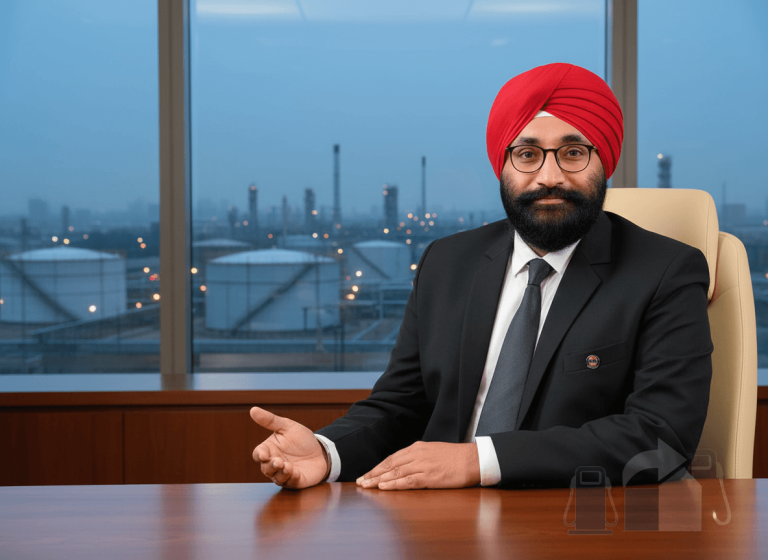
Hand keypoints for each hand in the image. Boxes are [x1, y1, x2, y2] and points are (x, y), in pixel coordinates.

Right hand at [250, 407, 328, 488]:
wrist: (320, 450)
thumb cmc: (301, 439)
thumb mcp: (287, 426)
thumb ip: (270, 420)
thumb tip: (253, 409)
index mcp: (269, 450)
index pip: (258, 454)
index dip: (259, 455)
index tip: (263, 454)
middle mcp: (274, 464)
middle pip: (266, 469)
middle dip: (271, 466)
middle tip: (279, 461)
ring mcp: (284, 474)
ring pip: (277, 478)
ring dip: (281, 473)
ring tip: (288, 466)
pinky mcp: (296, 481)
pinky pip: (291, 483)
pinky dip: (292, 479)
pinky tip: (295, 473)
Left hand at [356, 441, 480, 489]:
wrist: (473, 459)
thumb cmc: (455, 457)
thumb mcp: (433, 452)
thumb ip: (418, 457)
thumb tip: (405, 466)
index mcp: (417, 448)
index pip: (392, 458)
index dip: (378, 467)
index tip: (367, 474)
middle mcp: (417, 455)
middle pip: (390, 465)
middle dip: (373, 473)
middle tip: (360, 481)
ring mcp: (423, 465)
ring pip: (395, 473)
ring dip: (379, 480)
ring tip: (367, 486)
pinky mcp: (430, 476)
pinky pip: (408, 481)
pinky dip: (394, 484)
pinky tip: (384, 487)